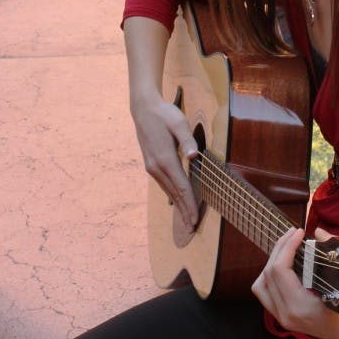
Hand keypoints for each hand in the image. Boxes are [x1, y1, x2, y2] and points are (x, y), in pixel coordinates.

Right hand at [132, 97, 198, 229]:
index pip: (181, 187)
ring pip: (168, 191)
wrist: (143, 109)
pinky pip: (164, 184)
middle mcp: (156, 167)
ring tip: (186, 220)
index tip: (195, 219)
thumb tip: (193, 156)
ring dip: (178, 206)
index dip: (189, 204)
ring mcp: (152, 167)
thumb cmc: (164, 114)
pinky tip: (176, 201)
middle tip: (191, 229)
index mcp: (165, 159)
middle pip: (173, 194)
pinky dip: (172, 195)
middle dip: (183, 211)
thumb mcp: (179, 123)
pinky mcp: (151, 164)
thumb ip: (187, 140)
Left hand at [252, 227, 338, 338]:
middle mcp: (286, 315)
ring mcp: (282, 318)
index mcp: (300, 307)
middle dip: (280, 248)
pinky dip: (269, 276)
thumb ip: (333, 255)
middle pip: (269, 273)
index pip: (280, 270)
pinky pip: (265, 293)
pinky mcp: (281, 317)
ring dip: (271, 261)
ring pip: (261, 284)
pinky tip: (284, 265)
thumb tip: (319, 233)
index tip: (299, 232)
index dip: (286, 246)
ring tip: (288, 247)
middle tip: (294, 233)